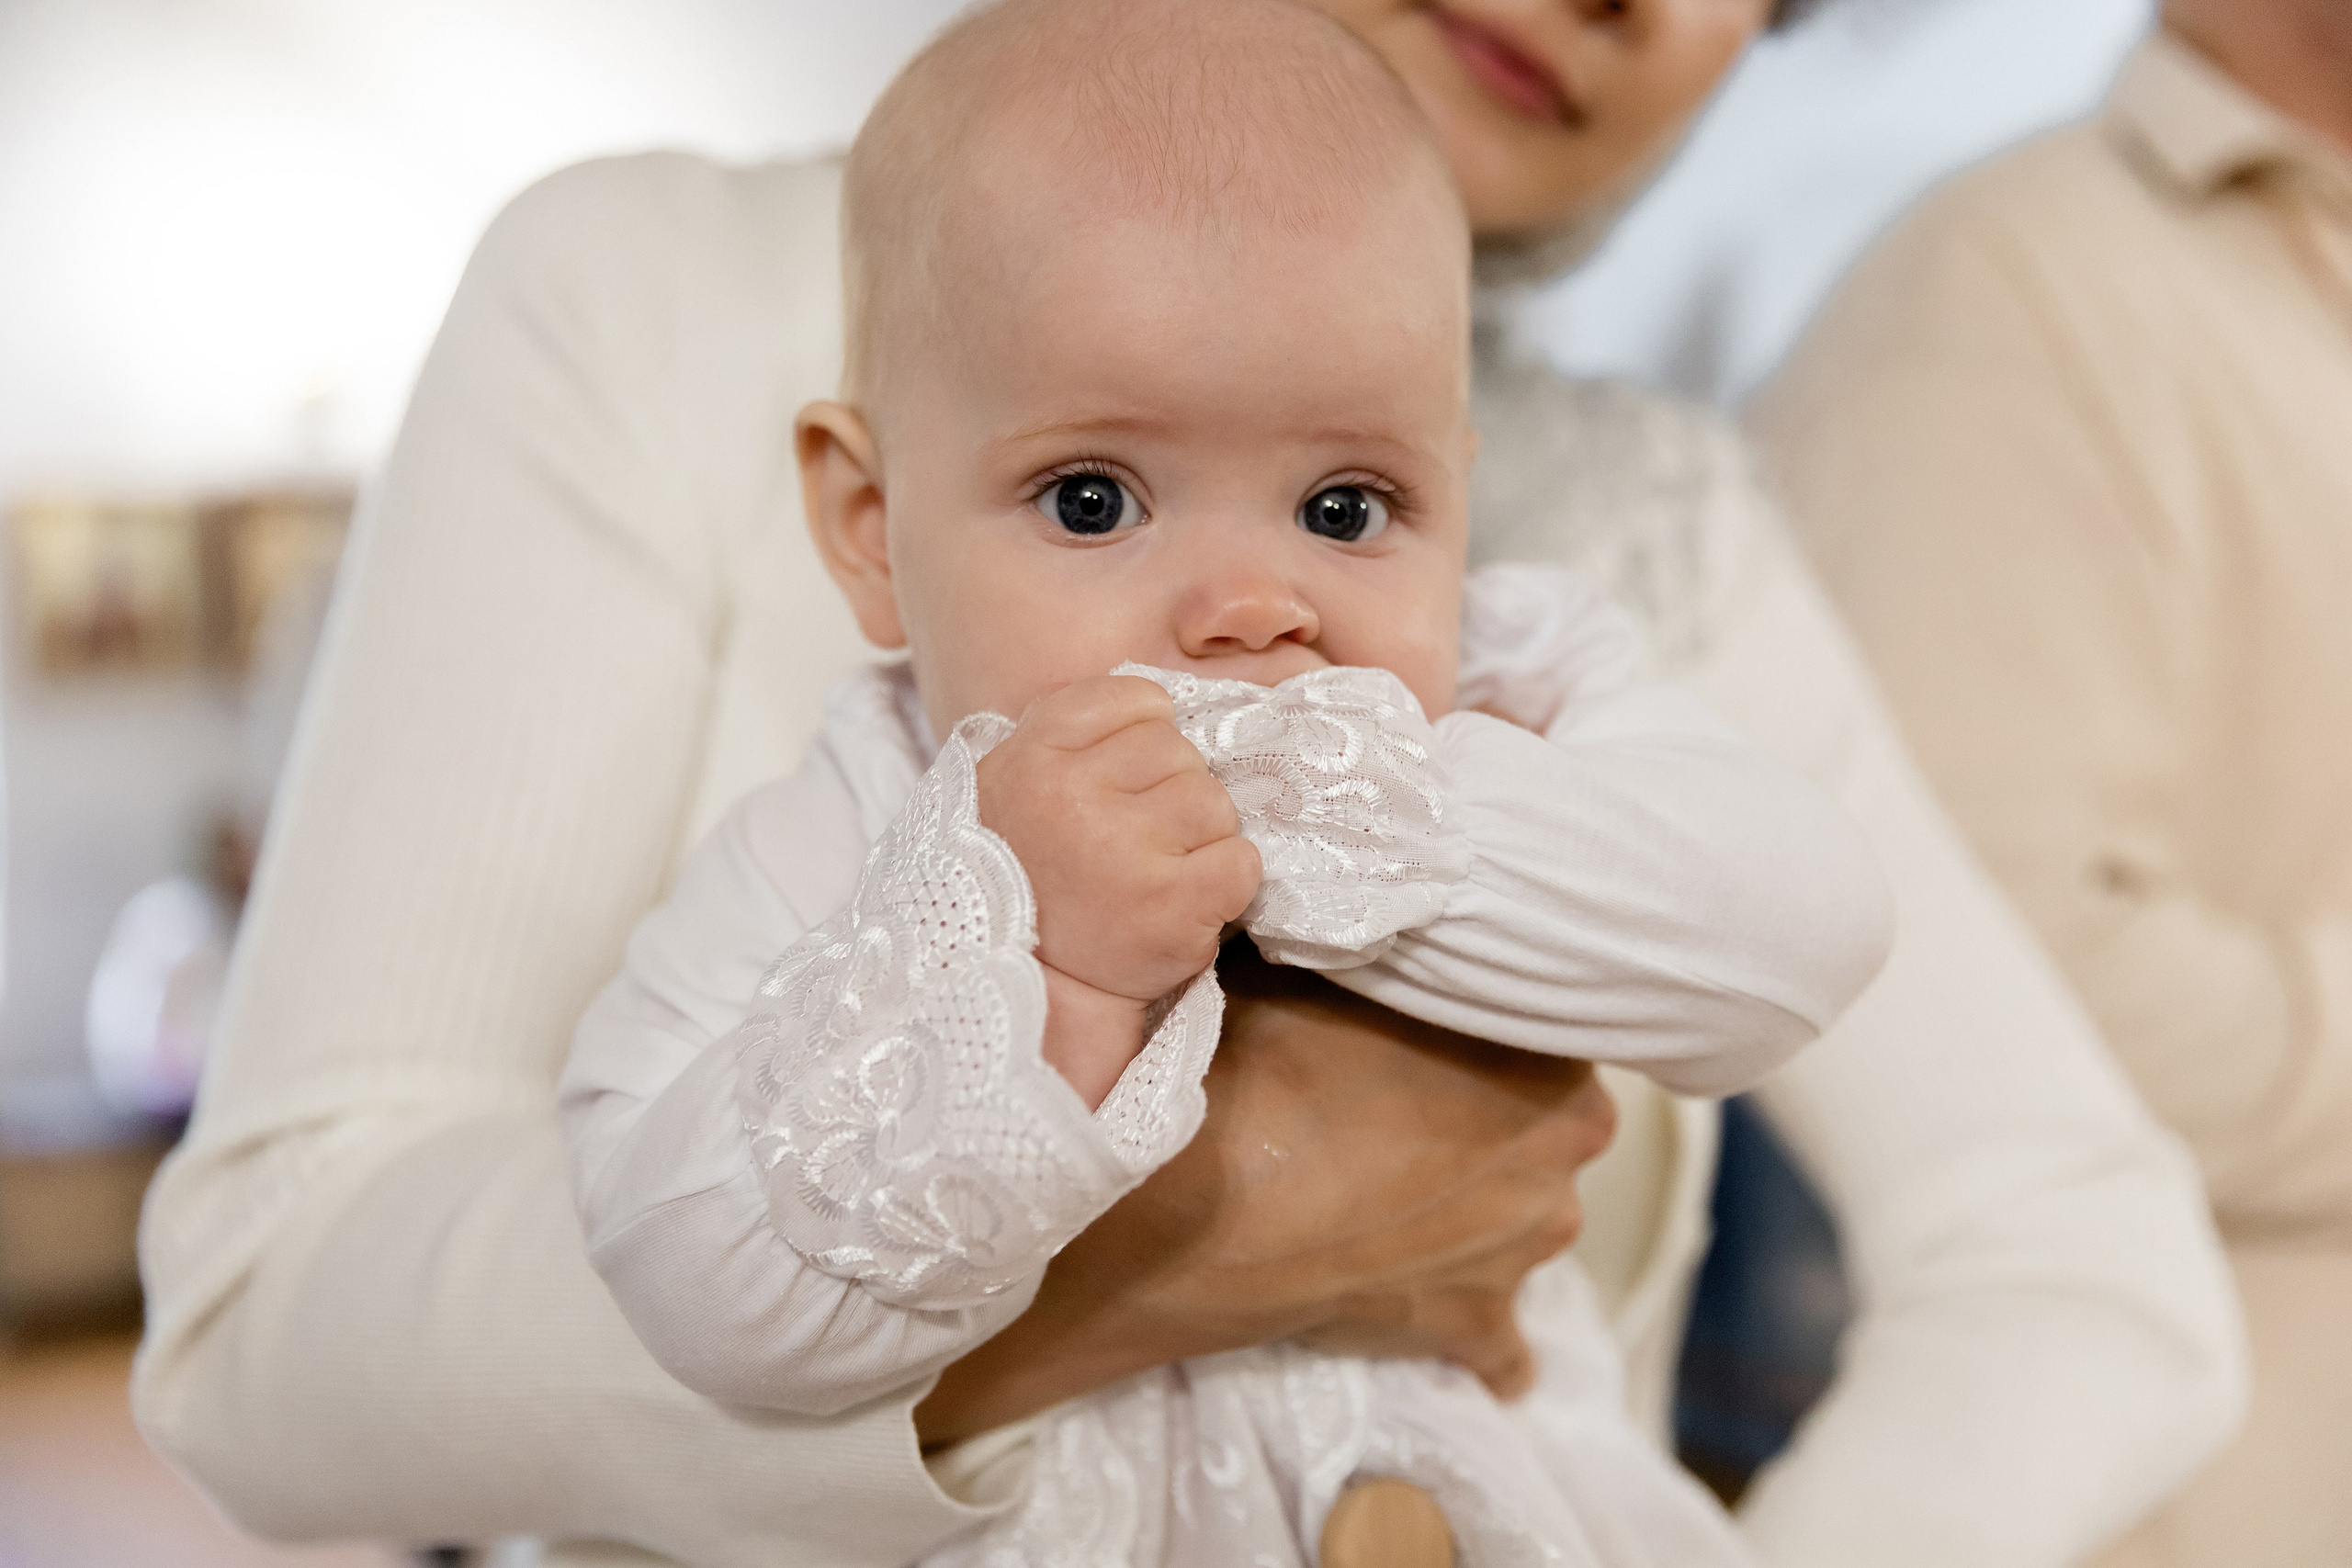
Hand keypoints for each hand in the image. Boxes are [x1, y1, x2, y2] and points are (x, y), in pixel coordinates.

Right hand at [915, 943, 1614, 1446]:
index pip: (1531, 1018)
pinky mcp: (1475, 1327)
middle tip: (1386, 1098)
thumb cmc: (1262, 1065)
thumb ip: (1379, 943)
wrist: (1191, 1206)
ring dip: (1466, 1202)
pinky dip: (1468, 1317)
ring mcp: (1525, 1251)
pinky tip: (1426, 1296)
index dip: (1468, 1018)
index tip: (1409, 1020)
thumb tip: (1376, 889)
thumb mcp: (1324, 963)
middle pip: (1536, 1118)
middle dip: (1480, 1110)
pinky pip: (1498, 1342)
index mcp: (1552, 1052)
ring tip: (1373, 1186)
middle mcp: (1567, 1153)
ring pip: (1515, 1212)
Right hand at [977, 676, 1261, 1102]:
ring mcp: (1125, 851)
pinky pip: (1242, 861)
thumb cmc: (1033, 880)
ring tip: (1154, 877)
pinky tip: (1182, 905)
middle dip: (1172, 794)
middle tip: (1134, 845)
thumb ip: (1075, 734)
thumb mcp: (1017, 785)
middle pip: (1181, 751)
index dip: (1145, 740)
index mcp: (1033, 755)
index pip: (1139, 699)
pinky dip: (1226, 884)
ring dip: (1200, 840)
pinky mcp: (1172, 906)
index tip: (1121, 784)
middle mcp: (1073, 796)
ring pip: (1216, 803)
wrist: (1031, 990)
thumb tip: (1168, 705)